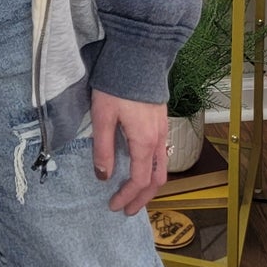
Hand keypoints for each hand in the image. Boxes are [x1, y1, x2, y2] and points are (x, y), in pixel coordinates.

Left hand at [90, 88, 167, 214]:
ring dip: (150, 185)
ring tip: (135, 192)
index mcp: (144, 143)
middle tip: (127, 209)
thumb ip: (103, 149)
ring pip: (162, 167)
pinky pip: (163, 153)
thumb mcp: (103, 117)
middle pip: (156, 180)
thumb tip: (103, 177)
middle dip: (142, 198)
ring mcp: (163, 130)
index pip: (139, 181)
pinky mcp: (162, 120)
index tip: (113, 206)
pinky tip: (141, 165)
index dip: (127, 197)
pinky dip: (153, 169)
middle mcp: (158, 140)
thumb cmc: (118, 86)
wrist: (139, 57)